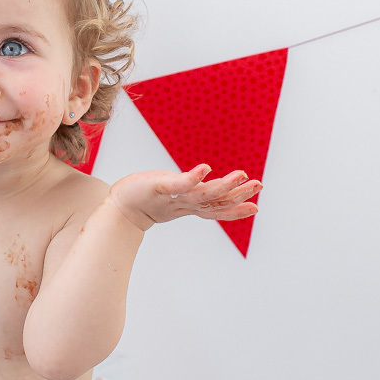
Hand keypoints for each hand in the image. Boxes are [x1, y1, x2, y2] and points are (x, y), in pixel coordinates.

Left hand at [104, 164, 261, 231]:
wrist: (121, 205)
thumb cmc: (147, 197)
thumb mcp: (174, 197)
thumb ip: (192, 192)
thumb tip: (207, 184)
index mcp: (191, 205)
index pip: (217, 209)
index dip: (237, 210)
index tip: (256, 207)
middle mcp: (186, 202)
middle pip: (216, 201)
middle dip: (239, 194)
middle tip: (258, 185)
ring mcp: (175, 195)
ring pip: (204, 194)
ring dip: (224, 185)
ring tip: (242, 175)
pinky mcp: (161, 185)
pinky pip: (180, 182)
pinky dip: (194, 177)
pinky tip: (206, 168)